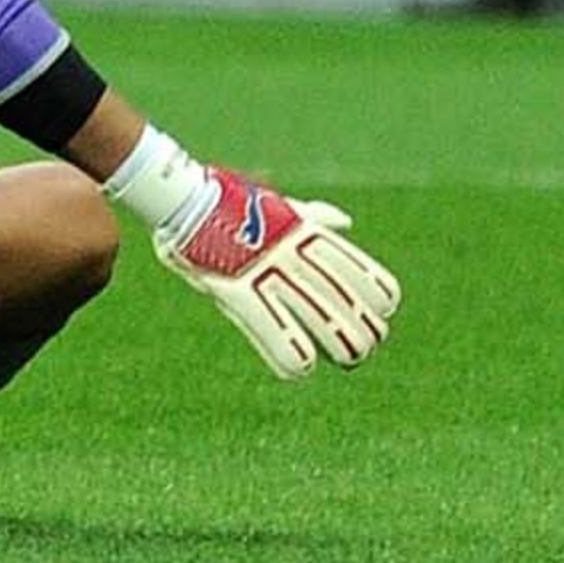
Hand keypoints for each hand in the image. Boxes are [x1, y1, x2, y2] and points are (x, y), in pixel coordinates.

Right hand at [150, 166, 400, 378]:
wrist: (182, 196)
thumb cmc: (230, 202)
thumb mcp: (280, 206)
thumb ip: (314, 217)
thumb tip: (345, 222)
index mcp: (307, 233)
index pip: (358, 270)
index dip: (377, 296)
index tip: (381, 315)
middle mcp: (293, 253)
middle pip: (345, 298)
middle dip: (363, 326)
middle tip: (364, 348)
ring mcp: (264, 270)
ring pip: (317, 314)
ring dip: (339, 341)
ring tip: (350, 359)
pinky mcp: (233, 287)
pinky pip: (266, 324)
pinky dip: (286, 349)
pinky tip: (300, 367)